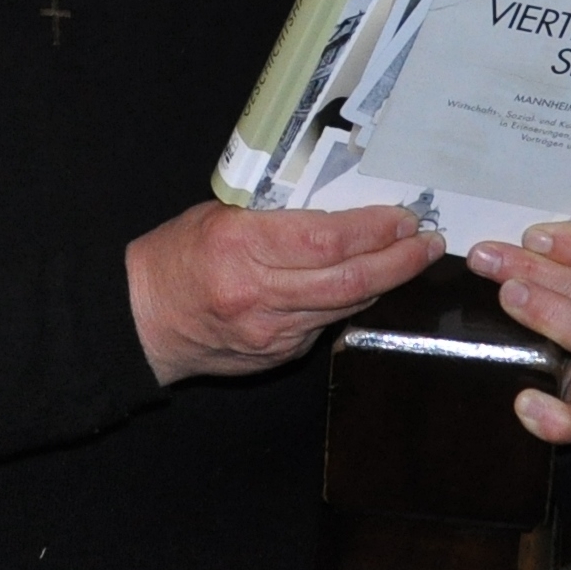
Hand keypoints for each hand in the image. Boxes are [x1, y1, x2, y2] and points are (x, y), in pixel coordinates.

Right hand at [125, 202, 440, 382]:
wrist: (142, 321)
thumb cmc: (175, 257)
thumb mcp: (219, 216)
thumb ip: (276, 218)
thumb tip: (341, 215)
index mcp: (240, 246)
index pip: (326, 240)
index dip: (373, 230)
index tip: (403, 218)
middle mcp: (259, 293)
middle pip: (349, 280)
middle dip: (399, 260)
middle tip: (428, 242)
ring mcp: (271, 332)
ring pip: (345, 306)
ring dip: (384, 282)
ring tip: (410, 258)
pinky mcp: (277, 355)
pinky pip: (325, 325)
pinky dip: (349, 302)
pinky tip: (364, 285)